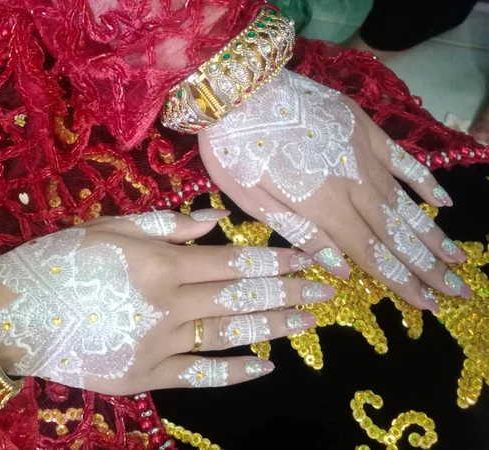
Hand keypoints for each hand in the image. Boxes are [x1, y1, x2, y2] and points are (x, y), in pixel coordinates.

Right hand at [0, 210, 333, 394]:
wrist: (11, 315)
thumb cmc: (58, 262)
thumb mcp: (108, 227)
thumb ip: (164, 223)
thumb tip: (213, 219)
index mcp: (161, 263)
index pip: (234, 261)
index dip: (275, 260)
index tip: (309, 259)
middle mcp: (169, 303)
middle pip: (241, 297)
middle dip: (288, 292)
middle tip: (326, 290)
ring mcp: (160, 344)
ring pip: (230, 334)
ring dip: (273, 326)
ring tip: (308, 321)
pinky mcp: (146, 376)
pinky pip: (200, 374)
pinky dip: (234, 371)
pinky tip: (265, 365)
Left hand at [198, 68, 471, 312]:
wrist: (240, 90)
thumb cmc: (236, 150)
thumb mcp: (254, 200)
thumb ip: (301, 233)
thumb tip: (341, 268)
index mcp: (323, 206)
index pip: (370, 253)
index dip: (400, 281)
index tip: (429, 305)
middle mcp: (353, 183)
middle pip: (395, 233)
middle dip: (428, 267)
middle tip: (458, 292)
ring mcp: (363, 154)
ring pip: (404, 202)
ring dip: (432, 234)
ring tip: (457, 260)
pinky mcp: (365, 129)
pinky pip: (401, 159)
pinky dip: (423, 182)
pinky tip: (443, 202)